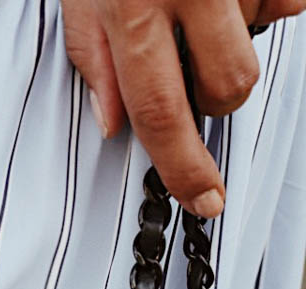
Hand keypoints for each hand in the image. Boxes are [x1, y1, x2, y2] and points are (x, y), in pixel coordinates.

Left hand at [61, 0, 304, 214]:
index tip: (205, 199)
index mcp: (133, 4)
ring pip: (264, 30)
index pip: (162, 111)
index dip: (186, 167)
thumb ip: (93, 56)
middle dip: (216, 90)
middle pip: (230, 82)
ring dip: (239, 24)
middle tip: (191, 56)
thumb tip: (112, 121)